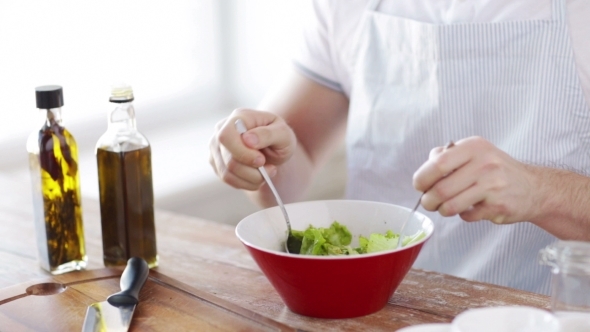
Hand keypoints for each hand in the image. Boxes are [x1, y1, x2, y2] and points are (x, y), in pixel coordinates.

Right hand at [208, 108, 296, 190]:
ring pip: (227, 173)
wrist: (274, 145)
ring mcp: (216, 146)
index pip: (226, 136)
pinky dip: (245, 183)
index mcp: (239, 117)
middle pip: (228, 159)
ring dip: (251, 179)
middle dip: (252, 171)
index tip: (261, 161)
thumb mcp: (283, 133)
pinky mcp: (216, 161)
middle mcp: (221, 129)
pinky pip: (227, 179)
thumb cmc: (279, 136)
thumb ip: (267, 134)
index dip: (242, 153)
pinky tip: (257, 177)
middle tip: (271, 170)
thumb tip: (247, 139)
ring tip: (267, 173)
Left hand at [412, 136, 541, 223]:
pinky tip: (470, 208)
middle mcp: (485, 163)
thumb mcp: (475, 153)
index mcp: (474, 147)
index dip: (423, 178)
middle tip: (428, 202)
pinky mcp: (498, 206)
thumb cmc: (496, 170)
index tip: (419, 186)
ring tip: (445, 207)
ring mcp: (493, 186)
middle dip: (428, 200)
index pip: (438, 163)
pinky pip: (467, 215)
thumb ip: (447, 157)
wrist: (533, 188)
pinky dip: (463, 215)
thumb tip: (425, 170)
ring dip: (442, 210)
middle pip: (442, 188)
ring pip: (451, 205)